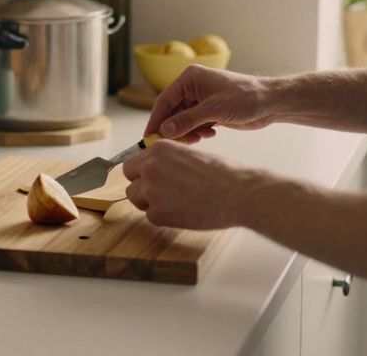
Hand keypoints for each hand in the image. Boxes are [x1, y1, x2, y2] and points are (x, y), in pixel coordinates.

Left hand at [122, 140, 254, 229]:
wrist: (238, 193)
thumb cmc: (222, 173)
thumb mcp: (190, 154)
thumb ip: (168, 160)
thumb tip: (157, 168)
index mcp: (159, 149)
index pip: (135, 161)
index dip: (144, 171)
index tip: (152, 178)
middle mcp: (150, 167)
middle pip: (129, 177)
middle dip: (140, 184)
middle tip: (159, 192)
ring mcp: (151, 191)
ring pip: (135, 197)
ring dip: (149, 201)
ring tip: (174, 202)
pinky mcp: (158, 214)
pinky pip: (150, 216)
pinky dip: (163, 217)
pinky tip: (183, 212)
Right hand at [146, 65, 272, 141]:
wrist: (270, 103)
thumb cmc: (245, 98)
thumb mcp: (213, 110)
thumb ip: (187, 120)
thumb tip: (164, 131)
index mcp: (190, 78)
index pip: (165, 100)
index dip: (156, 119)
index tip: (149, 137)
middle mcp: (193, 87)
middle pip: (172, 112)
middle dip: (174, 129)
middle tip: (174, 144)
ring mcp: (201, 100)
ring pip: (182, 120)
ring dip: (187, 132)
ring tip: (197, 138)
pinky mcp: (209, 111)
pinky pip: (194, 124)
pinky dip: (197, 132)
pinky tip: (209, 134)